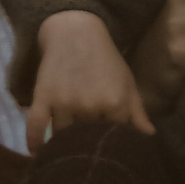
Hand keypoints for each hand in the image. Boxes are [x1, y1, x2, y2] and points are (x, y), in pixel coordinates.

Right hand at [25, 8, 152, 151]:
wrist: (75, 30)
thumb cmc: (106, 60)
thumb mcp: (126, 84)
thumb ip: (137, 113)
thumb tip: (150, 138)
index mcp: (114, 103)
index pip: (114, 138)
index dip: (111, 144)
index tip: (109, 148)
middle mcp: (88, 105)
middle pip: (87, 139)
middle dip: (87, 145)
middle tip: (87, 150)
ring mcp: (63, 101)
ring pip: (63, 136)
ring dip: (64, 145)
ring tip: (66, 152)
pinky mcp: (42, 96)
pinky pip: (35, 125)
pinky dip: (34, 141)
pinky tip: (35, 153)